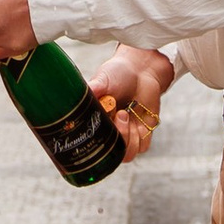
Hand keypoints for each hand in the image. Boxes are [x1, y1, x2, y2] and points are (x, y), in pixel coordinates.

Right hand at [91, 43, 172, 160]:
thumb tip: (80, 96)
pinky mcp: (144, 134)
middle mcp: (111, 131)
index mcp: (97, 122)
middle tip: (118, 113)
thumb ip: (92, 90)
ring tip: (126, 114)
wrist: (142, 69)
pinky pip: (141, 148)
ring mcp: (127, 134)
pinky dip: (139, 137)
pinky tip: (137, 117)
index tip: (101, 122)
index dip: (97, 139)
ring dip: (127, 138)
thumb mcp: (102, 80)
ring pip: (126, 154)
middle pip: (110, 153)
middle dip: (115, 136)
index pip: (93, 142)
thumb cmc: (118, 73)